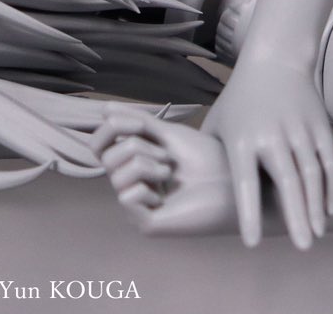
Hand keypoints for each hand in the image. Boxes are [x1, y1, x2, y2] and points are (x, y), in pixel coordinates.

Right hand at [94, 112, 236, 237]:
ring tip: (170, 173)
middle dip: (139, 148)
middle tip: (167, 156)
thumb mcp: (167, 134)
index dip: (111, 129)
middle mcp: (129, 186)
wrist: (233, 180)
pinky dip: (148, 188)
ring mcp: (136, 207)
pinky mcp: (146, 224)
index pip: (99, 146)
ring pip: (118, 177)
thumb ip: (136, 122)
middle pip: (108, 159)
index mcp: (132, 164)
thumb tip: (104, 108)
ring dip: (148, 166)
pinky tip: (167, 197)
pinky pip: (127, 197)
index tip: (140, 124)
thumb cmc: (205, 157)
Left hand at [201, 51, 332, 249]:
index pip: (246, 183)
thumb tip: (193, 195)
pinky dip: (329, 187)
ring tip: (316, 235)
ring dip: (315, 207)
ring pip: (312, 174)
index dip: (248, 213)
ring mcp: (299, 129)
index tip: (252, 243)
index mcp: (242, 139)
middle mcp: (272, 135)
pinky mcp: (319, 124)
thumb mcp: (218, 125)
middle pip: (287, 182)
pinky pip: (328, 161)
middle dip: (296, 217)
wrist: (275, 60)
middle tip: (302, 248)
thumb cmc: (239, 99)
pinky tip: (327, 210)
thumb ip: (209, 159)